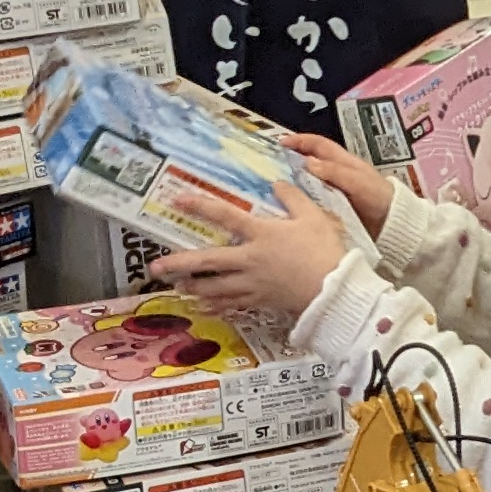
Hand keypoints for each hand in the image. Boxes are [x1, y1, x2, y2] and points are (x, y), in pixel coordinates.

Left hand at [150, 184, 354, 323]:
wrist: (335, 290)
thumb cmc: (325, 250)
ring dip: (194, 287)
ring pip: (216, 287)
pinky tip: (206, 308)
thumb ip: (293, 198)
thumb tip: (277, 184)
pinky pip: (233, 304)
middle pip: (208, 261)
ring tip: (177, 287)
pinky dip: (218, 306)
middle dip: (180, 264)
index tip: (178, 200)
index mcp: (261, 234)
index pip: (225, 217)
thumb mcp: (313, 216)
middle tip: (156, 268)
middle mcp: (250, 259)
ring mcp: (253, 283)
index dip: (201, 206)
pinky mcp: (261, 301)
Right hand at [282, 130, 390, 239]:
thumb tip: (307, 162)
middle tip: (269, 168)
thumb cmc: (379, 198)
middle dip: (290, 162)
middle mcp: (335, 175)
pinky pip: (311, 203)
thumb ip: (336, 172)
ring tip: (271, 190)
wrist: (394, 226)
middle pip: (309, 163)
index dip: (300, 141)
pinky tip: (286, 210)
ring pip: (308, 184)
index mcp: (343, 162)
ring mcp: (333, 193)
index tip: (280, 143)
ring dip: (292, 184)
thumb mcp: (359, 182)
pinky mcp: (331, 210)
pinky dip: (299, 203)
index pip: (318, 145)